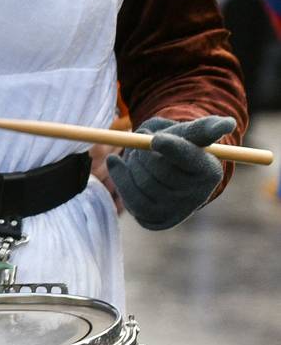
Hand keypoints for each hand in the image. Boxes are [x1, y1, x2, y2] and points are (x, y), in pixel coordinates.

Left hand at [109, 115, 234, 230]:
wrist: (164, 172)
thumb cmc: (178, 146)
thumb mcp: (189, 133)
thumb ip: (203, 127)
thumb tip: (228, 124)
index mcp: (209, 171)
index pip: (190, 159)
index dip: (173, 148)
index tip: (157, 139)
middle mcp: (197, 195)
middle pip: (160, 169)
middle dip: (144, 151)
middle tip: (144, 143)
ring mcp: (175, 210)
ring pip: (143, 183)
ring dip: (132, 163)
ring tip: (138, 156)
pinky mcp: (154, 219)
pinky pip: (131, 199)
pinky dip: (120, 177)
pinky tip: (116, 162)